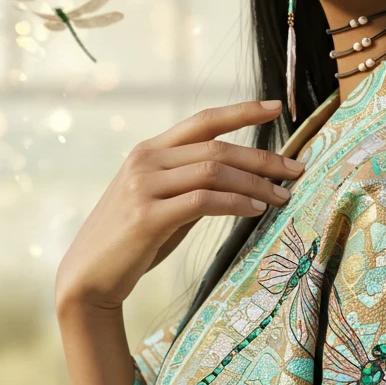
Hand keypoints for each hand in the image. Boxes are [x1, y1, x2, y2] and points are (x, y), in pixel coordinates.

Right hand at [54, 99, 303, 314]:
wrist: (89, 277)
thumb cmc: (131, 242)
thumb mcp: (162, 203)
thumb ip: (192, 185)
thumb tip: (239, 180)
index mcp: (149, 151)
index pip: (203, 120)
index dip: (242, 111)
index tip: (277, 107)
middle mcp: (145, 160)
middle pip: (217, 147)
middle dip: (263, 158)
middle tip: (296, 170)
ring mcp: (144, 186)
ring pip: (214, 171)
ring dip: (256, 183)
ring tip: (283, 196)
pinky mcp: (146, 216)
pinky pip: (203, 201)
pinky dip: (235, 202)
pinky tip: (256, 209)